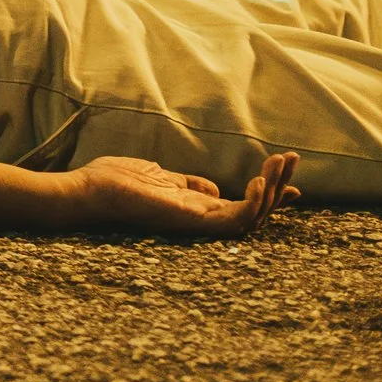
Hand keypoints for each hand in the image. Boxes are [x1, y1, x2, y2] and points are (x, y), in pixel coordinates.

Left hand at [67, 151, 301, 236]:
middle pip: (254, 211)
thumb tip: (215, 190)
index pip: (243, 206)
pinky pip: (233, 221)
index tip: (295, 183)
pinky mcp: (188, 220)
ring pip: (251, 217)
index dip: (271, 196)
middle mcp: (201, 218)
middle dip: (279, 186)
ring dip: (272, 190)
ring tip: (279, 162)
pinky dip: (253, 204)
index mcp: (196, 207)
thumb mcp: (158, 176)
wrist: (86, 190)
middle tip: (294, 159)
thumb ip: (187, 185)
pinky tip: (260, 181)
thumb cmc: (115, 182)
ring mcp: (196, 222)